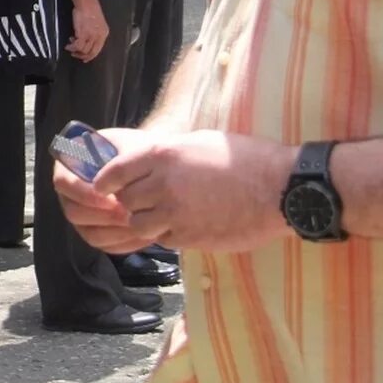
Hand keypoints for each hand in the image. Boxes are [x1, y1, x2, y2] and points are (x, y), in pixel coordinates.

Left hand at [53, 127, 291, 253]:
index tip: (103, 186)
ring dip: (145, 221)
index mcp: (162, 156)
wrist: (279, 190)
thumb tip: (147, 161)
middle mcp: (163, 185)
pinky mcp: (190, 238)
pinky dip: (167, 235)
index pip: (114, 171)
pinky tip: (184, 225)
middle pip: (125, 201)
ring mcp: (175, 215)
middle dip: (130, 202)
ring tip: (161, 215)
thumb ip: (168, 154)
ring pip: (138, 225)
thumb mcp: (200, 142)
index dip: (106, 181)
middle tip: (143, 200)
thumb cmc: (246, 159)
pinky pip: (163, 239)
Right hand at [67, 1, 108, 61]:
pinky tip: (69, 45)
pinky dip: (72, 47)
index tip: (84, 58)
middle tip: (75, 54)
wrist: (86, 3)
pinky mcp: (83, 34)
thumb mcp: (96, 23)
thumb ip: (94, 32)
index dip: (90, 56)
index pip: (98, 50)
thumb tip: (86, 40)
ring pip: (83, 50)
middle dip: (82, 55)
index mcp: (104, 34)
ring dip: (75, 51)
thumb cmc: (90, 10)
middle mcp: (99, 37)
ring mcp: (91, 36)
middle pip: (91, 53)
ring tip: (70, 46)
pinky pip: (77, 46)